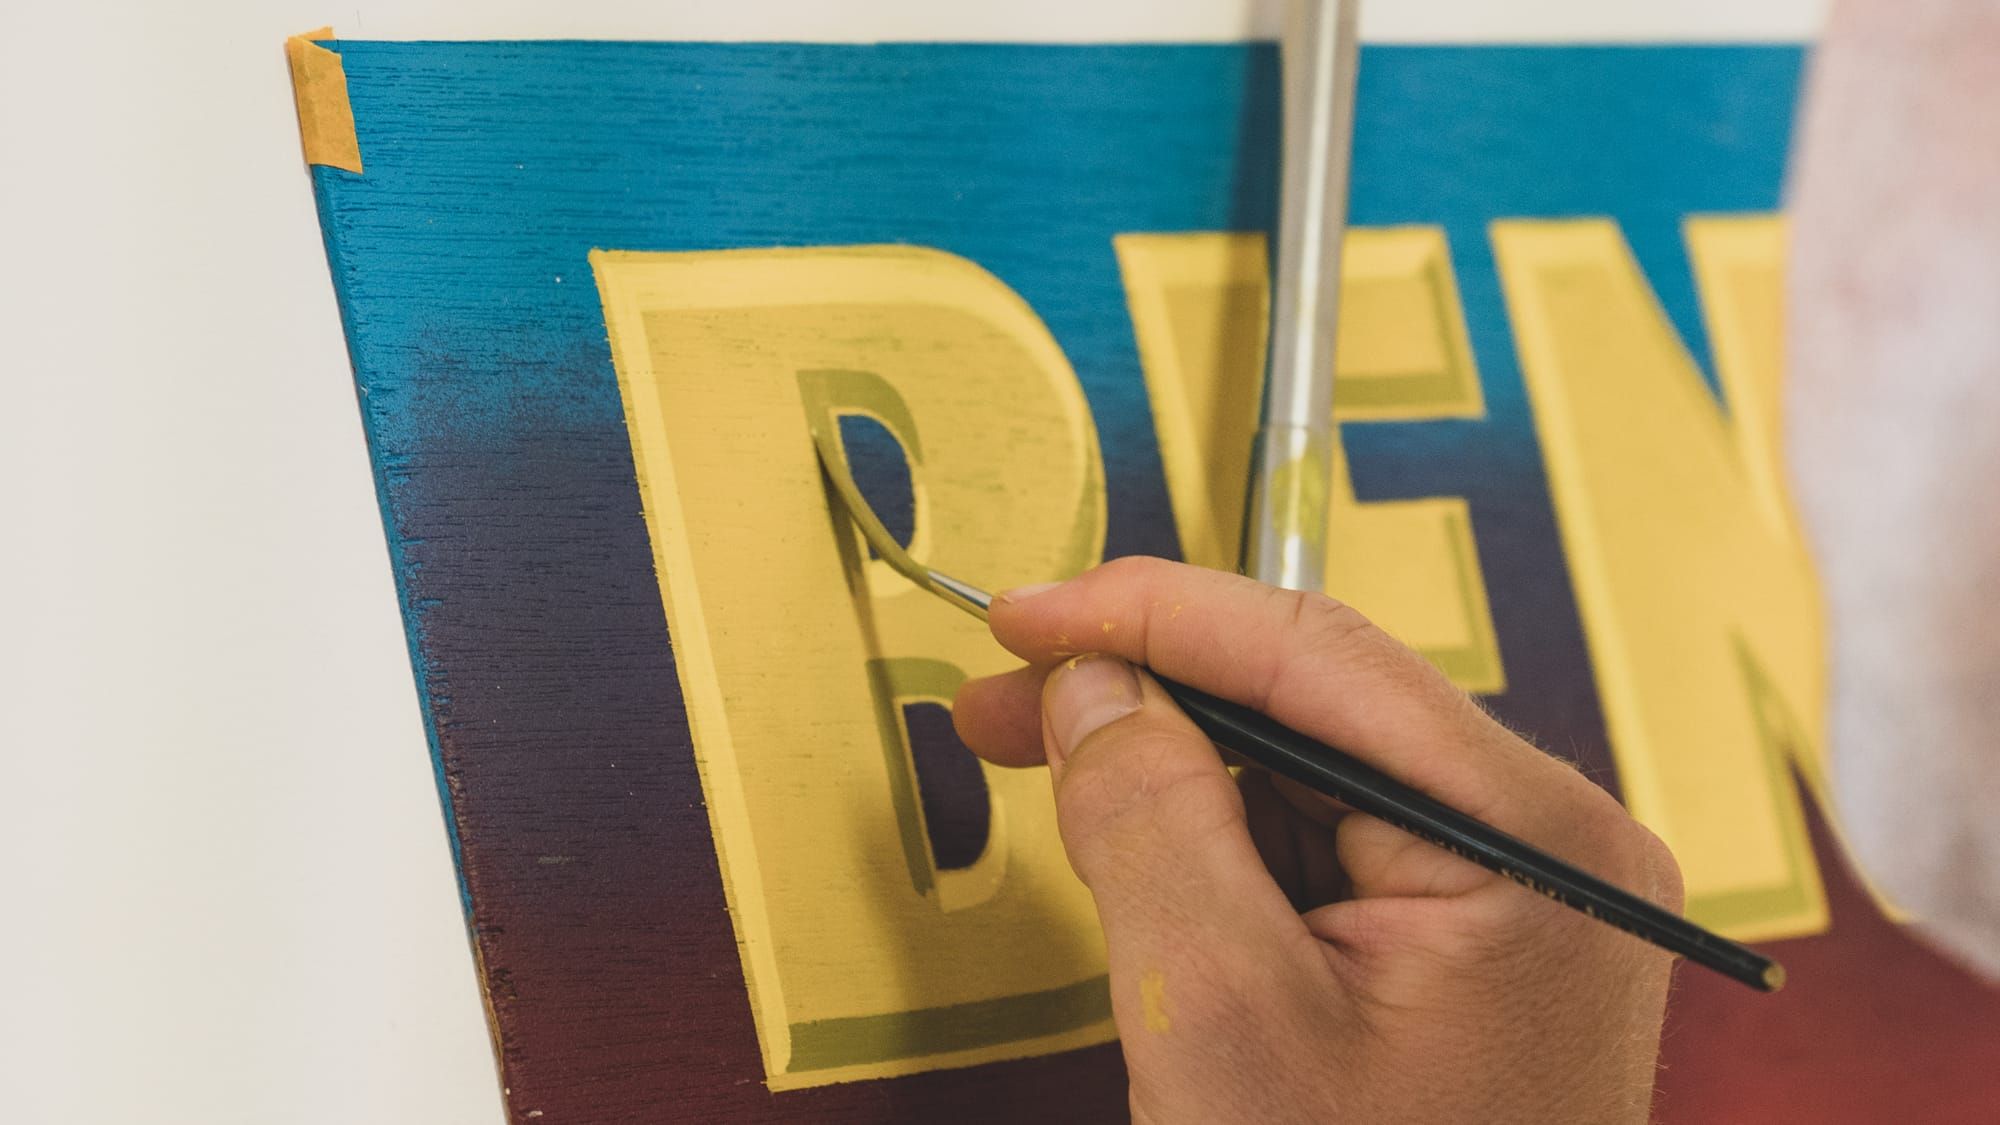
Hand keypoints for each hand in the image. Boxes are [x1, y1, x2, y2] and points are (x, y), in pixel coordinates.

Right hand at [953, 558, 1682, 1123]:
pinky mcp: (1477, 941)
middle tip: (1011, 696)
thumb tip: (1098, 686)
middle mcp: (1551, 844)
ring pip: (1314, 771)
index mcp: (1532, 841)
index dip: (1151, 612)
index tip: (1027, 611)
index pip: (1318, 655)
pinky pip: (1332, 844)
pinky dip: (1225, 837)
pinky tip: (1145, 851)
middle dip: (1151, 689)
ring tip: (1055, 768)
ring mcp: (1521, 894)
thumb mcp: (1224, 1021)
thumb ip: (1153, 821)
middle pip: (1317, 702)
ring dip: (1177, 764)